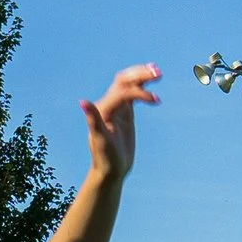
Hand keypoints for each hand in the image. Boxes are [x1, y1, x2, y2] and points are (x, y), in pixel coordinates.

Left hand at [81, 63, 160, 181]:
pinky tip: (153, 83)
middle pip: (124, 80)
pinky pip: (133, 94)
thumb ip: (93, 120)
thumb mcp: (100, 140)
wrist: (110, 169)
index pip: (122, 92)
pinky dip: (143, 87)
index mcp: (103, 108)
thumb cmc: (105, 157)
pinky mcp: (126, 113)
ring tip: (158, 73)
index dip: (139, 93)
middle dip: (140, 74)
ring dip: (142, 76)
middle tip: (158, 73)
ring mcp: (118, 108)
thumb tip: (83, 102)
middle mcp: (109, 104)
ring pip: (129, 84)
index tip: (156, 101)